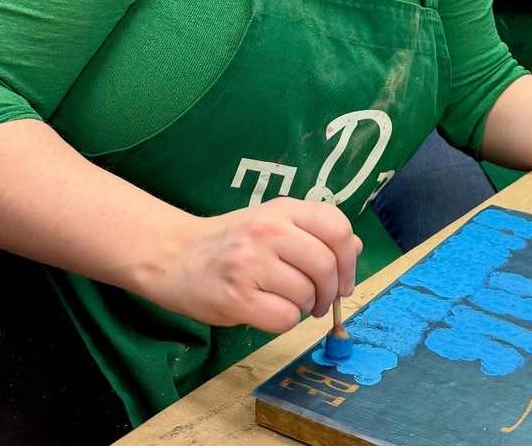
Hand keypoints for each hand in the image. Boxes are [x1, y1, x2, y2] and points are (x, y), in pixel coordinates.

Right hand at [140, 197, 361, 333]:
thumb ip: (316, 232)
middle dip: (331, 291)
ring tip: (289, 301)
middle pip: (326, 266)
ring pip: (306, 295)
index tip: (344, 279)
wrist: (176, 255)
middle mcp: (269, 231)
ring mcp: (251, 264)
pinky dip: (285, 321)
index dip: (349, 259)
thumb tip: (356, 248)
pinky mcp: (236, 298)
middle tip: (321, 301)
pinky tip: (271, 310)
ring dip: (306, 307)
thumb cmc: (233, 240)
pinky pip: (284, 318)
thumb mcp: (276, 222)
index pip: (338, 228)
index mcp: (283, 209)